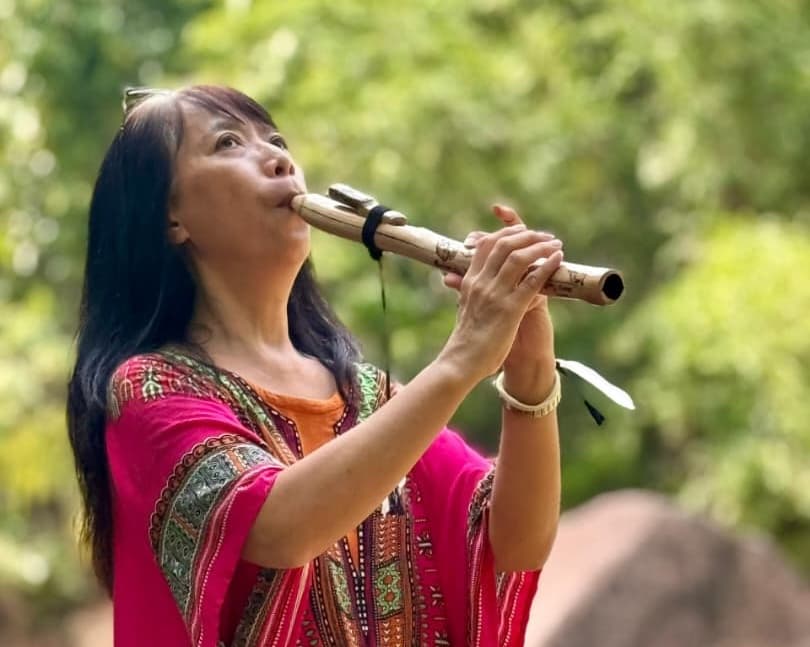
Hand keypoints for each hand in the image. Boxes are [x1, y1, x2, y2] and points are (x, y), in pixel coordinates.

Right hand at [440, 204, 562, 387]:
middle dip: (527, 235)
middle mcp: (481, 283)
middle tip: (544, 235)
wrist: (461, 361)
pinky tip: (557, 259)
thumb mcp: (464, 308)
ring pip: (519, 258)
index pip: (486, 245)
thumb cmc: (465, 340)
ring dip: (540, 246)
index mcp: (470, 281)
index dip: (505, 232)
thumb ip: (468, 291)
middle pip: (503, 244)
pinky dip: (547, 266)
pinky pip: (532, 281)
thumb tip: (468, 283)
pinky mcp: (510, 309)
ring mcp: (495, 295)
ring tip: (555, 243)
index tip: (522, 231)